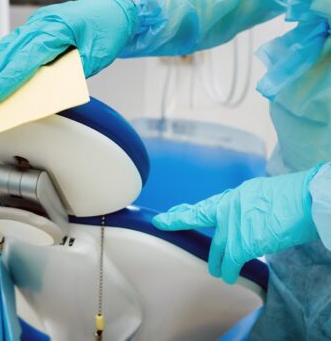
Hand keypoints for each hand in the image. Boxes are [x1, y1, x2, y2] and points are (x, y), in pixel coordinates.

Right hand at [0, 0, 136, 105]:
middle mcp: (40, 25)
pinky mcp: (32, 31)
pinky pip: (8, 46)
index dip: (7, 80)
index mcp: (56, 29)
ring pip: (3, 49)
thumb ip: (71, 73)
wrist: (113, 6)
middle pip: (7, 54)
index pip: (27, 60)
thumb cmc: (107, 29)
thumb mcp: (97, 56)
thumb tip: (47, 93)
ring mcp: (34, 26)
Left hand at [152, 167, 321, 283]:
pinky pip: (230, 262)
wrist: (304, 200)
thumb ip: (246, 205)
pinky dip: (230, 270)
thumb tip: (244, 215)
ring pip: (217, 248)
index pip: (203, 206)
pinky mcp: (242, 243)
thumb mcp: (262, 194)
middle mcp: (228, 208)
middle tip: (166, 224)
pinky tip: (229, 276)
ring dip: (217, 261)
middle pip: (199, 218)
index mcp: (234, 196)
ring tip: (218, 271)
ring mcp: (232, 226)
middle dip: (181, 222)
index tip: (164, 215)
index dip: (182, 212)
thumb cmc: (292, 198)